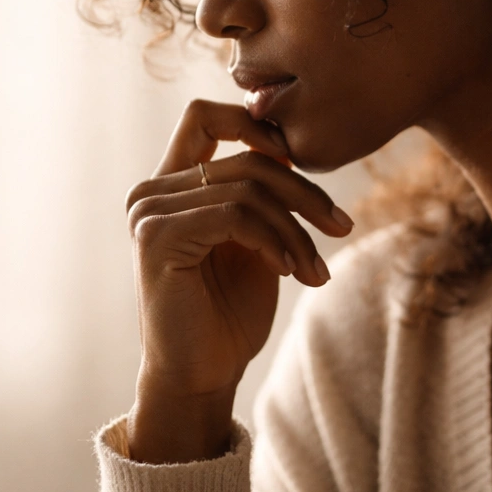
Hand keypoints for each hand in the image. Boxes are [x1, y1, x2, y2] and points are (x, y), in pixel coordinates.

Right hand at [124, 100, 352, 460]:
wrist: (203, 376)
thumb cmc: (230, 312)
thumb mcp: (257, 240)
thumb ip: (263, 193)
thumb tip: (295, 148)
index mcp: (172, 184)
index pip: (206, 116)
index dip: (257, 123)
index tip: (304, 162)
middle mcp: (152, 191)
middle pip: (247, 157)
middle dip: (305, 193)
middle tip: (341, 227)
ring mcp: (149, 212)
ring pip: (248, 187)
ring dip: (296, 229)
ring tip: (316, 270)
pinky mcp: (157, 238)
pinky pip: (235, 215)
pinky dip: (275, 241)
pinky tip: (291, 272)